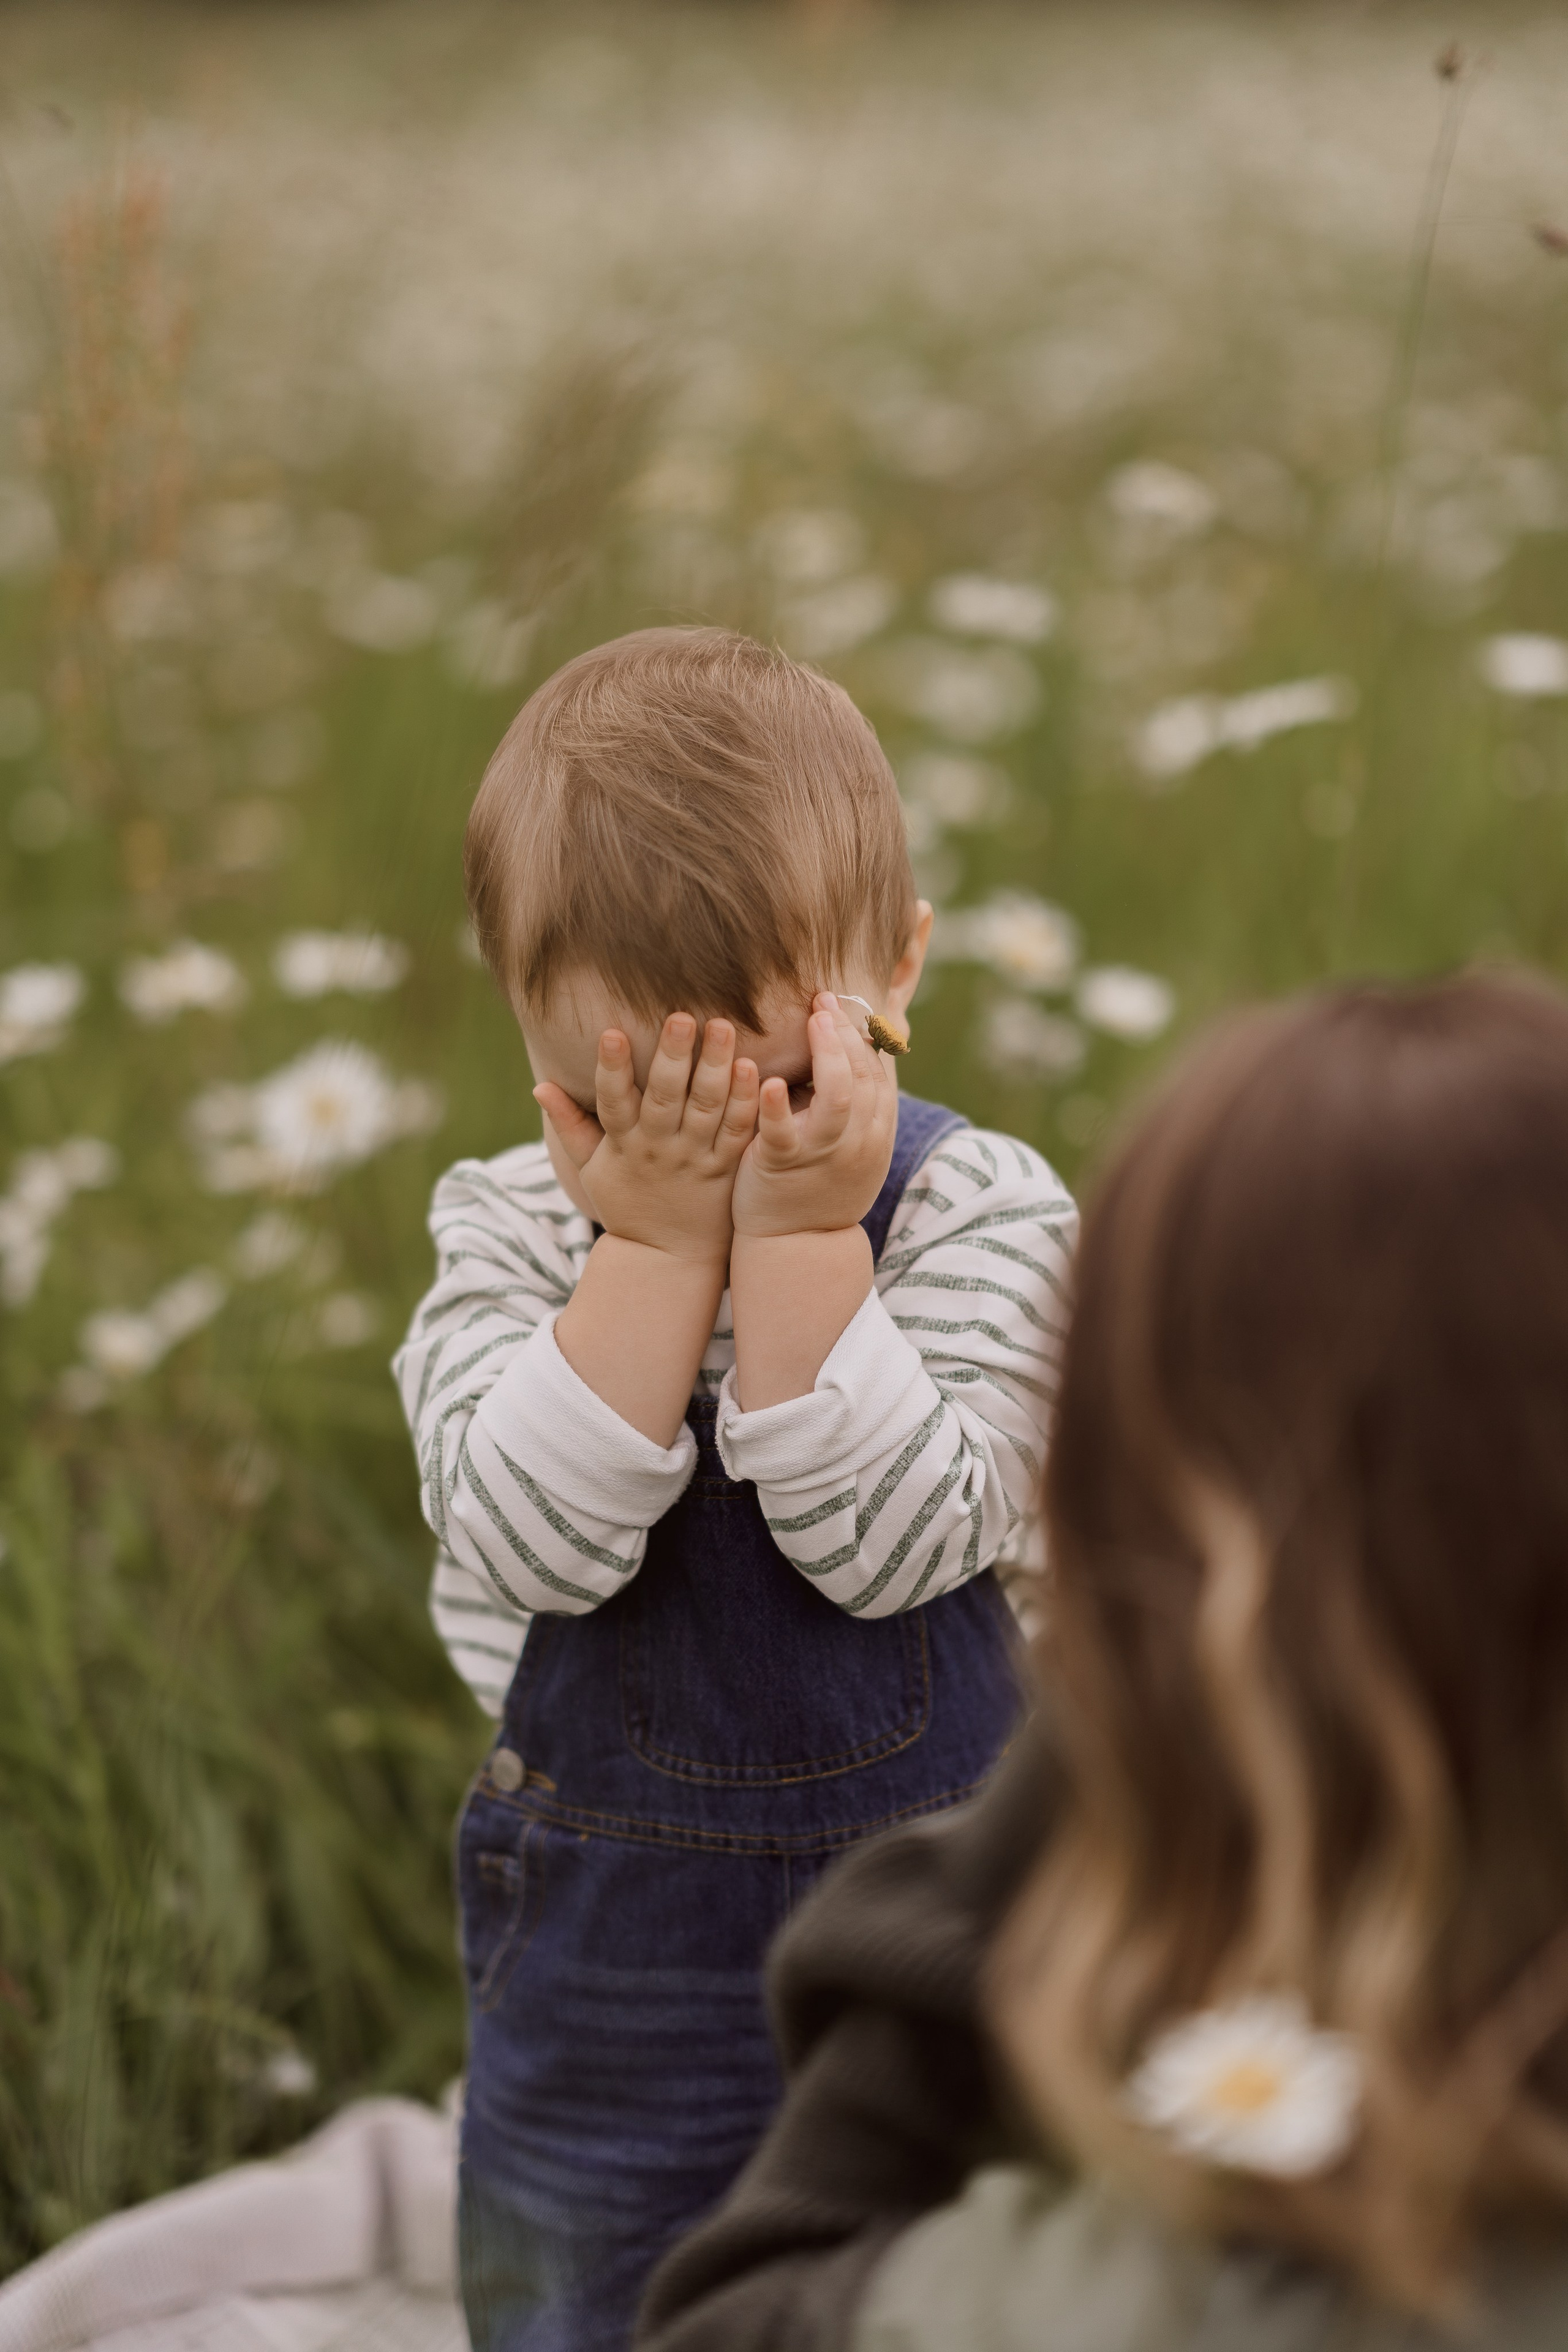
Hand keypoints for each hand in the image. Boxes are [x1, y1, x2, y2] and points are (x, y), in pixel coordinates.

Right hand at [535, 1015, 758, 1267]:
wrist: (666, 1258)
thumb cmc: (626, 1205)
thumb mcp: (590, 1170)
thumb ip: (567, 1126)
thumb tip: (538, 1085)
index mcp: (622, 1144)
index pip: (612, 1101)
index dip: (610, 1068)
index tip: (610, 1032)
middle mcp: (658, 1148)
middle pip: (664, 1097)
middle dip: (671, 1055)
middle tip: (680, 1016)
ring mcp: (694, 1158)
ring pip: (705, 1107)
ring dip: (714, 1066)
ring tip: (722, 1026)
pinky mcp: (725, 1167)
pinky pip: (736, 1131)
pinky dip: (744, 1101)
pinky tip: (751, 1068)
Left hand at [731, 993, 897, 1239]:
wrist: (800, 1245)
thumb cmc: (820, 1185)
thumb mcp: (854, 1146)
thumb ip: (857, 1105)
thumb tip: (856, 1052)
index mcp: (876, 1132)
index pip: (878, 1072)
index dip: (862, 1034)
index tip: (842, 1003)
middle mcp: (860, 1141)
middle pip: (863, 1075)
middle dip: (846, 1032)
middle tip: (824, 1000)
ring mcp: (826, 1154)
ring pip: (838, 1097)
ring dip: (827, 1054)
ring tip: (813, 1021)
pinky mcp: (786, 1165)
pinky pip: (786, 1132)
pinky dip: (779, 1106)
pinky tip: (769, 1081)